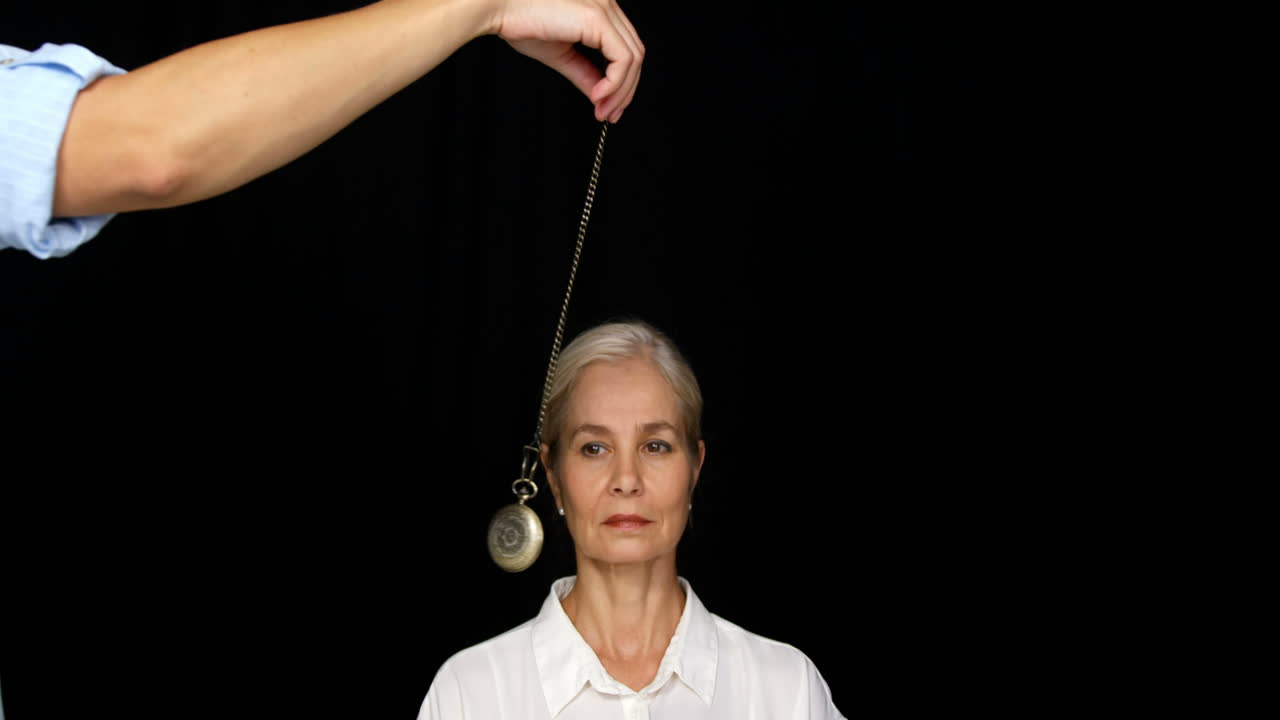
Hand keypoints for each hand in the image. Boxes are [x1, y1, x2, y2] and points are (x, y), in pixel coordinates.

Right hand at [487, 0, 643, 122]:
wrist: (498, 7)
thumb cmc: (520, 22)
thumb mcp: (561, 54)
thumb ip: (584, 73)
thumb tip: (602, 96)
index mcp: (600, 8)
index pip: (625, 48)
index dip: (623, 81)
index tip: (609, 106)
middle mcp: (607, 3)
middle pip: (634, 53)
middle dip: (626, 90)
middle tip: (610, 115)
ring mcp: (605, 8)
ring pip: (633, 58)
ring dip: (621, 91)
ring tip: (603, 110)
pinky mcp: (598, 18)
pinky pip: (622, 58)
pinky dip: (615, 83)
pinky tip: (598, 97)